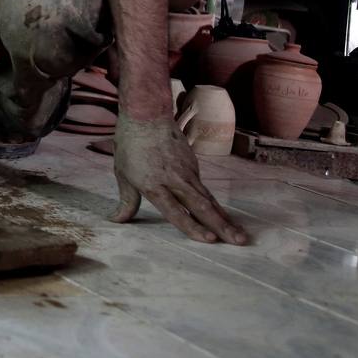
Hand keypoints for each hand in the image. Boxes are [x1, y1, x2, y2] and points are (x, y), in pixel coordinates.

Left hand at [111, 114, 248, 244]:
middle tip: (239, 241)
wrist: (147, 115)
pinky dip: (216, 206)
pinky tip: (225, 220)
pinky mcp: (194, 166)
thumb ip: (126, 201)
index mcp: (154, 185)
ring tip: (240, 235)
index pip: (176, 211)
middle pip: (201, 207)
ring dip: (225, 219)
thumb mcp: (122, 174)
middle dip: (221, 226)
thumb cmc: (130, 145)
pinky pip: (205, 190)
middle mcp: (175, 181)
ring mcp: (187, 172)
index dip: (193, 227)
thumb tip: (116, 220)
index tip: (210, 240)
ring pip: (209, 200)